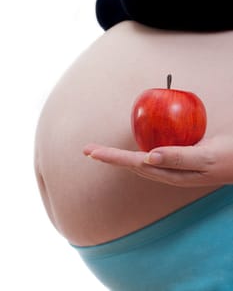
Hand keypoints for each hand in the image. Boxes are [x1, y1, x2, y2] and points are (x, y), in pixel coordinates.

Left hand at [83, 135, 232, 186]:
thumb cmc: (229, 157)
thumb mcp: (206, 156)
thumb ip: (179, 157)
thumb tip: (148, 157)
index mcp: (171, 172)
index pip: (134, 164)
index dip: (112, 157)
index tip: (91, 152)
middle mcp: (167, 172)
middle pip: (131, 164)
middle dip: (109, 158)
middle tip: (88, 150)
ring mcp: (171, 167)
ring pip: (138, 162)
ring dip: (119, 156)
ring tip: (102, 151)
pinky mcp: (176, 159)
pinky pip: (151, 155)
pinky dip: (135, 151)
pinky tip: (131, 147)